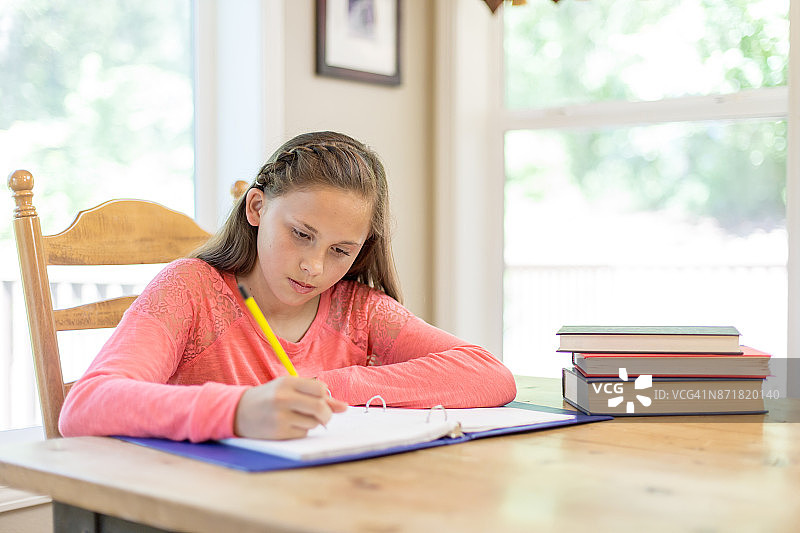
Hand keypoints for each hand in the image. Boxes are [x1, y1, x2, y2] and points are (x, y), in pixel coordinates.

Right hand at [233, 377, 347, 438]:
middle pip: (320, 407)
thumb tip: (344, 407)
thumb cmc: (269, 398)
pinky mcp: (278, 432)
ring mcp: (280, 416)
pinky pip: (303, 433)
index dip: (325, 396)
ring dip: (313, 422)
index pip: (320, 389)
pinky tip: (290, 426)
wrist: (238, 411)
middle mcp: (283, 398)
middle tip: (324, 416)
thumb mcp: (288, 389)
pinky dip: (302, 431)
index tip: (321, 400)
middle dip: (327, 414)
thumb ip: (316, 395)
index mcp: (287, 382)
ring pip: (313, 422)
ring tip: (299, 418)